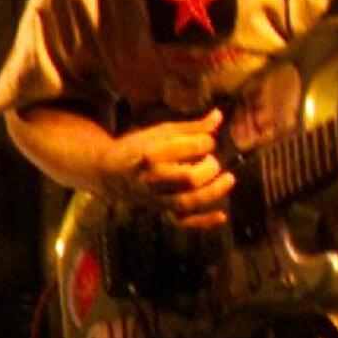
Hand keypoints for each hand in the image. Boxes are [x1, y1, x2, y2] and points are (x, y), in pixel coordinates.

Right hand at [101, 109, 233, 230]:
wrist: (107, 172)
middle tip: (213, 160)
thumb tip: (218, 115)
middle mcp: (151, 180)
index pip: (180, 150)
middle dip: (208, 169)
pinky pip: (182, 222)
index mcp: (149, 155)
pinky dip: (203, 222)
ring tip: (229, 178)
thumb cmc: (138, 147)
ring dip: (211, 193)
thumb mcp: (161, 132)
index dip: (202, 143)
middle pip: (187, 179)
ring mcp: (155, 199)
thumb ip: (191, 127)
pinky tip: (223, 216)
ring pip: (185, 203)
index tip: (208, 140)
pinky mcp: (160, 211)